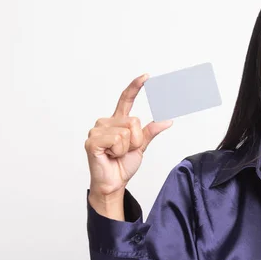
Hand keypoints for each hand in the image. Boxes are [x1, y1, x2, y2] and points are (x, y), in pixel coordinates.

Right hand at [84, 74, 172, 199]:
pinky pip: (117, 140)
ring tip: (116, 155)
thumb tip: (167, 120)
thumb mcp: (141, 146)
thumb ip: (151, 131)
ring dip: (127, 148)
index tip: (146, 76)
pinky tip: (109, 156)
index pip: (125, 99)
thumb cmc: (122, 165)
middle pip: (133, 121)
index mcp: (117, 122)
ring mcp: (97, 131)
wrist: (113, 183)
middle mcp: (105, 123)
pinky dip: (118, 151)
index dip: (135, 87)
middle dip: (136, 140)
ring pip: (126, 132)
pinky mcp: (92, 141)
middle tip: (125, 152)